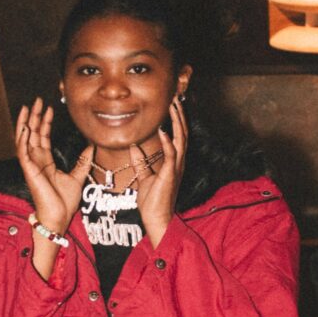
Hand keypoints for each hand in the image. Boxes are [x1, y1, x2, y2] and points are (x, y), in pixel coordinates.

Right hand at [15, 99, 92, 235]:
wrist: (59, 217)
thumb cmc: (64, 202)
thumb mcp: (77, 176)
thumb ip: (82, 162)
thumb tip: (90, 147)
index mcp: (45, 162)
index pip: (43, 137)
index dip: (45, 122)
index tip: (50, 108)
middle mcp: (36, 161)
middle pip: (33, 133)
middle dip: (35, 116)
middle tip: (38, 100)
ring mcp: (31, 165)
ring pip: (24, 139)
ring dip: (26, 122)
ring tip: (28, 107)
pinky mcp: (29, 171)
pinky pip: (22, 151)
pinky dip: (22, 138)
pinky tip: (25, 126)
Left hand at [131, 96, 187, 246]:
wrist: (156, 218)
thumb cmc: (152, 201)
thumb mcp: (143, 177)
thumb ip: (140, 162)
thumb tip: (134, 147)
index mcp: (173, 162)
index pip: (177, 136)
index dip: (176, 119)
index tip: (172, 104)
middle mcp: (178, 162)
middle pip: (182, 133)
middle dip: (179, 114)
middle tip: (176, 98)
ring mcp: (176, 168)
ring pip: (180, 139)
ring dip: (177, 122)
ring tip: (174, 106)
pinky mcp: (171, 174)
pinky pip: (171, 154)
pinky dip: (168, 141)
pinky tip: (164, 130)